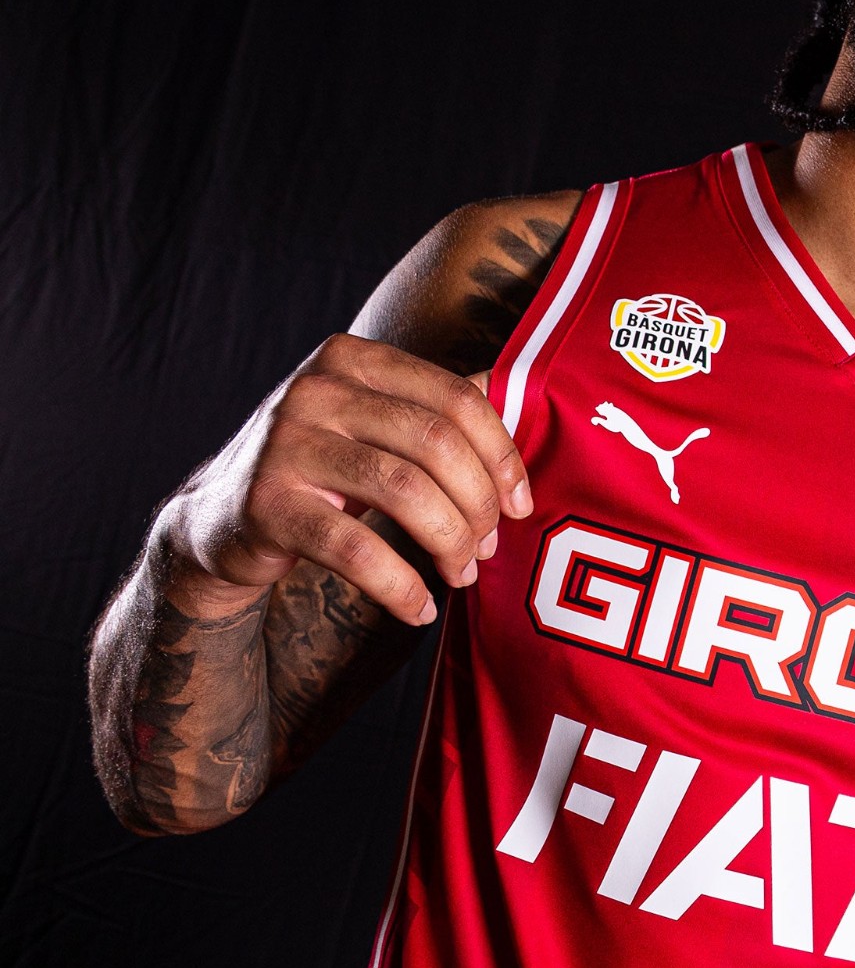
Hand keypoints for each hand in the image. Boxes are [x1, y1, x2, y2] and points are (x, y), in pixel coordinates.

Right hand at [161, 334, 531, 625]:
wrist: (218, 519)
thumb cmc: (323, 469)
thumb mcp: (374, 425)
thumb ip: (438, 411)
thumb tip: (523, 402)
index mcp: (354, 359)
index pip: (456, 399)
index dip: (502, 455)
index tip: (520, 504)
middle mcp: (316, 389)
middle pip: (437, 443)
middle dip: (478, 504)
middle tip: (488, 547)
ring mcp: (286, 444)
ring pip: (405, 492)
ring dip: (449, 543)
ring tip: (461, 574)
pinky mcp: (266, 506)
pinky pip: (357, 550)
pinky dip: (401, 586)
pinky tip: (420, 608)